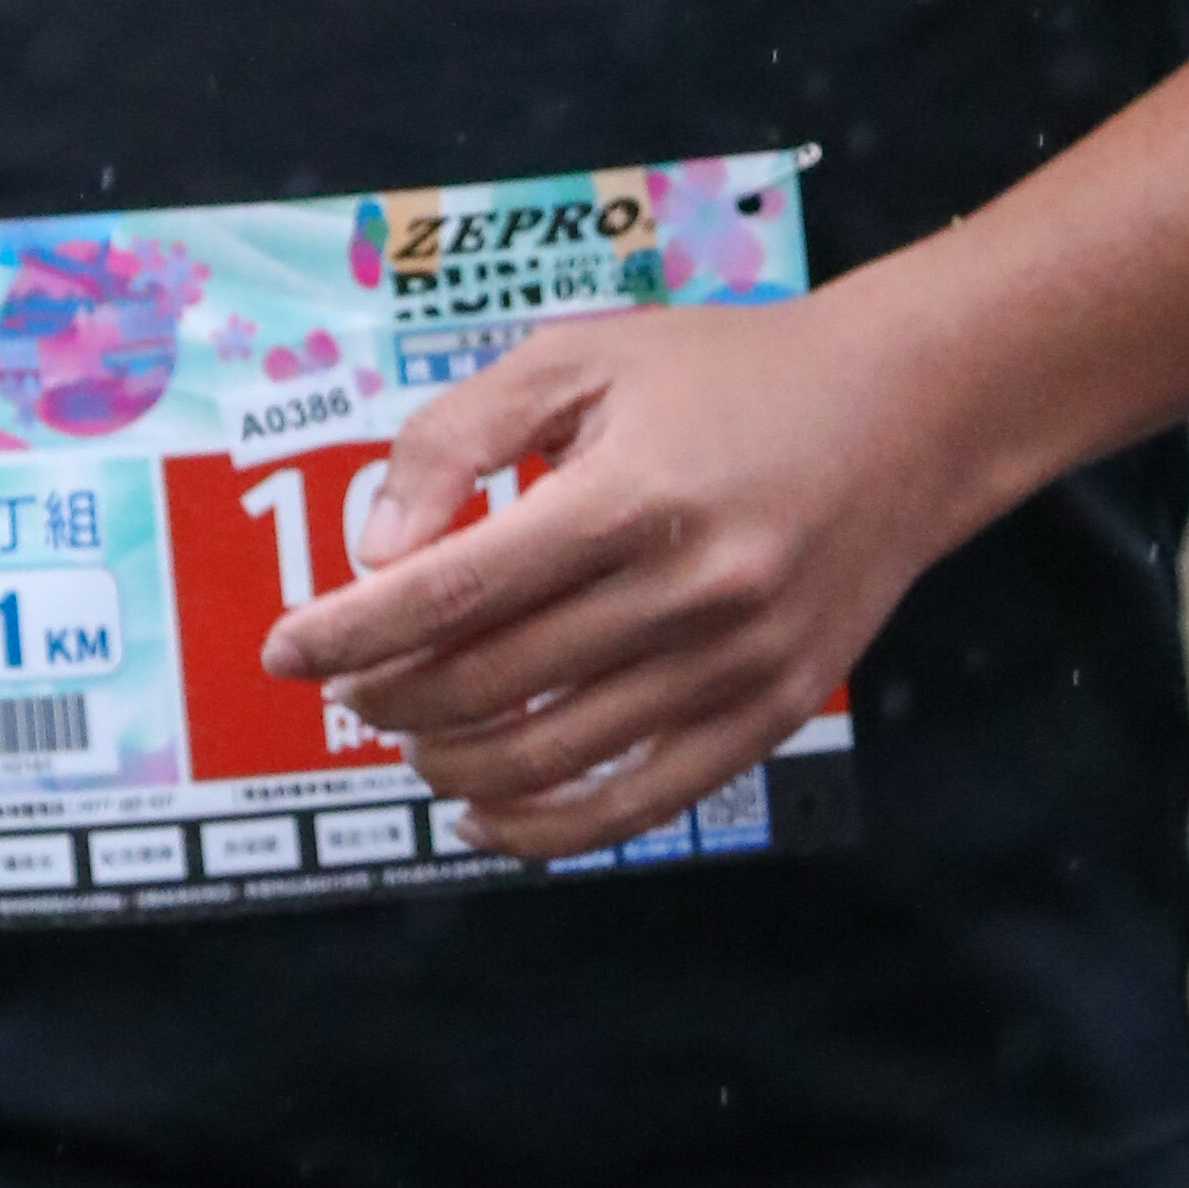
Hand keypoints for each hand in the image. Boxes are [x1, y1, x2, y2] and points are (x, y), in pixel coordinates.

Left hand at [273, 288, 948, 864]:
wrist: (905, 413)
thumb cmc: (724, 374)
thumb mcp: (582, 357)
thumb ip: (461, 436)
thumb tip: (377, 552)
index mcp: (632, 493)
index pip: (453, 587)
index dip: (350, 629)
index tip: (283, 650)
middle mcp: (689, 591)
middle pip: (488, 682)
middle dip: (385, 695)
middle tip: (343, 684)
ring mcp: (736, 667)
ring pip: (548, 758)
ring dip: (447, 763)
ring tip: (405, 735)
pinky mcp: (770, 716)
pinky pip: (635, 806)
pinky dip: (541, 830)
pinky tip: (479, 818)